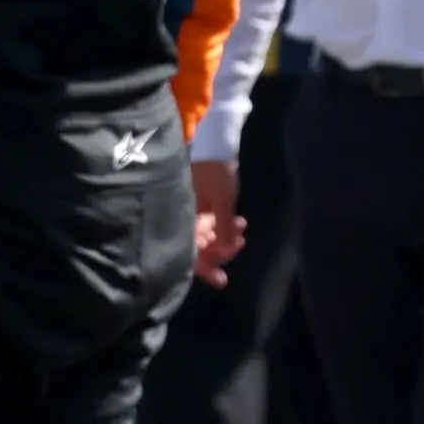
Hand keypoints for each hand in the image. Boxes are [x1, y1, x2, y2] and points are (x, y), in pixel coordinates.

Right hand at [191, 158, 246, 288]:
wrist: (215, 144)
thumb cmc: (216, 171)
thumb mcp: (223, 200)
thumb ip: (223, 227)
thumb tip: (226, 251)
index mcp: (182, 216)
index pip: (188, 250)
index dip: (204, 267)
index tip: (222, 280)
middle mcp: (182, 217)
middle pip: (196, 246)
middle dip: (220, 251)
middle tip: (240, 244)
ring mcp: (190, 212)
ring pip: (206, 236)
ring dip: (225, 238)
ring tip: (242, 230)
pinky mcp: (198, 206)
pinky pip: (209, 225)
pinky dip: (223, 229)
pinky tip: (237, 223)